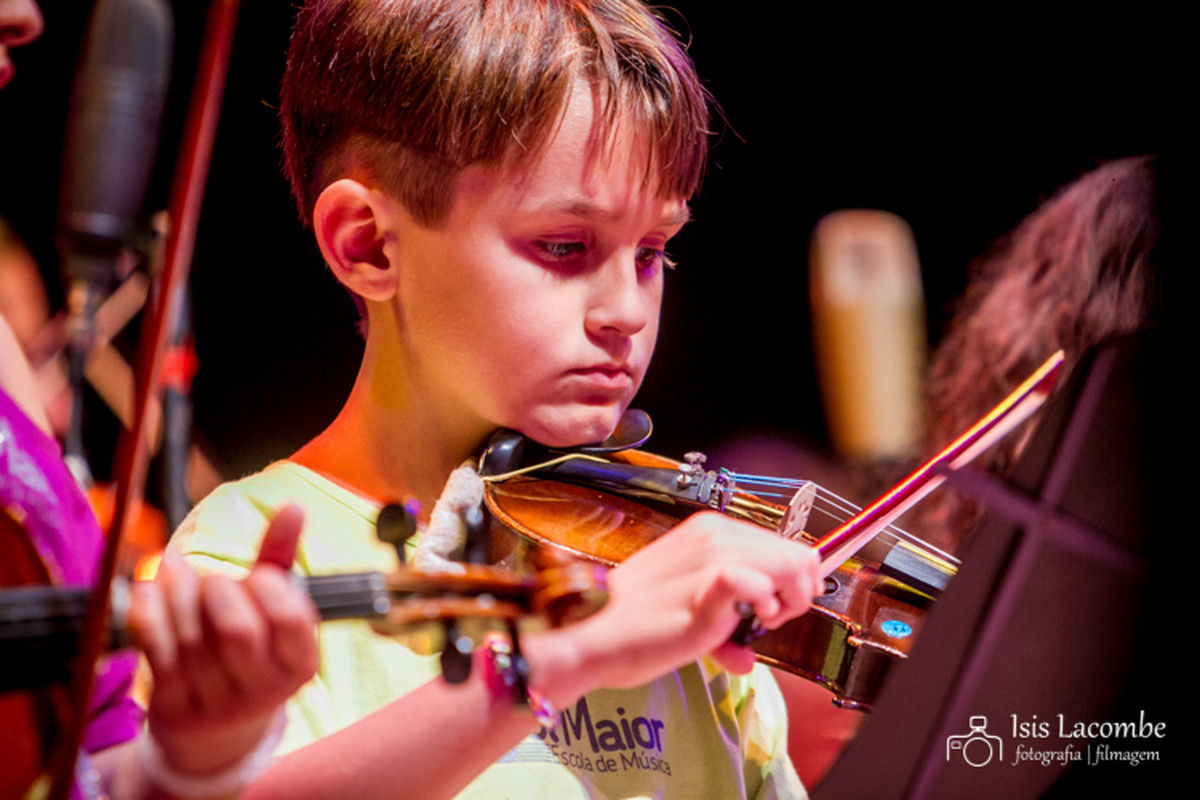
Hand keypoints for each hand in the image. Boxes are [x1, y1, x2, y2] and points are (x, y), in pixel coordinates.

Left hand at [128, 504, 318, 775]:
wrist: (217, 728)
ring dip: (176, 591)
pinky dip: (147, 609)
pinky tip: (148, 588)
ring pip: (190, 638)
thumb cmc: (251, 649)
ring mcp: (217, 703)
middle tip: (213, 580)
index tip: (258, 576)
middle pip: (237, 631)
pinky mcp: (174, 706)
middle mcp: (264, 690)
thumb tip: (293, 506)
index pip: (291, 620)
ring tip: (173, 568)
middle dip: (218, 590)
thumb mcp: (273, 610)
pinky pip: (155, 649)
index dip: (270, 588)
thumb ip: (281, 558)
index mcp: (301, 665)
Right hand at [553, 511, 821, 694]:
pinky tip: (751, 620)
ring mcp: (711, 555)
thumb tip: (747, 658)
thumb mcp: (686, 603)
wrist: (593, 634)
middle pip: (797, 554)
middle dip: (798, 591)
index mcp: (708, 529)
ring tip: (760, 622)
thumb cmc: (633, 623)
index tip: (778, 607)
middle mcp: (714, 534)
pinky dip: (767, 604)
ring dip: (788, 601)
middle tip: (769, 620)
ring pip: (790, 564)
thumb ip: (721, 620)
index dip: (794, 579)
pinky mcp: (708, 583)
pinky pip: (759, 582)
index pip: (783, 545)